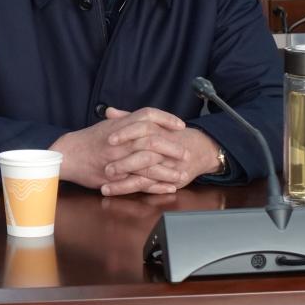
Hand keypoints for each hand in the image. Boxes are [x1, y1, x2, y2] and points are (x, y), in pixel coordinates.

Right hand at [50, 107, 188, 195]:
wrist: (67, 154)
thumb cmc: (87, 140)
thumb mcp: (108, 125)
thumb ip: (126, 121)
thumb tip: (145, 118)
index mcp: (121, 125)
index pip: (148, 116)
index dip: (166, 119)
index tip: (180, 125)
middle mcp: (121, 140)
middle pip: (153, 140)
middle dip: (172, 147)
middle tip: (186, 153)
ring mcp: (118, 159)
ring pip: (148, 163)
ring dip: (168, 170)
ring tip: (182, 174)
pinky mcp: (116, 176)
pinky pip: (139, 181)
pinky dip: (156, 185)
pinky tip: (168, 187)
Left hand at [103, 108, 224, 194]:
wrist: (198, 149)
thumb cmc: (171, 135)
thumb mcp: (152, 124)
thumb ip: (129, 118)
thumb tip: (109, 111)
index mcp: (159, 131)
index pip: (143, 128)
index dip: (126, 133)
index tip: (109, 139)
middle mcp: (166, 149)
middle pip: (146, 155)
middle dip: (125, 164)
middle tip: (106, 168)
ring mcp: (169, 167)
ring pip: (146, 175)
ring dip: (124, 183)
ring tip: (105, 186)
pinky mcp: (171, 181)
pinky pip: (150, 188)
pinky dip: (134, 190)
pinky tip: (118, 192)